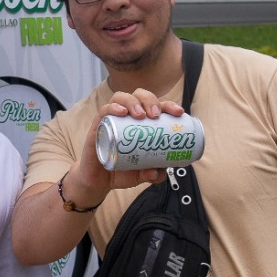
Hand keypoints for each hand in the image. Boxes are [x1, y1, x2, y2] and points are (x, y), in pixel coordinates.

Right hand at [65, 88, 185, 205]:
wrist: (99, 181)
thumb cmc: (122, 170)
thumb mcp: (142, 174)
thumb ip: (154, 174)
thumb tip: (159, 172)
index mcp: (142, 123)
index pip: (157, 106)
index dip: (169, 105)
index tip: (179, 113)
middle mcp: (128, 116)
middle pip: (140, 96)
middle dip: (151, 100)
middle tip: (155, 115)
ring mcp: (112, 118)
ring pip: (122, 97)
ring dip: (133, 102)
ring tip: (140, 115)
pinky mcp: (98, 125)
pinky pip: (104, 110)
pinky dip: (114, 107)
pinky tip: (122, 112)